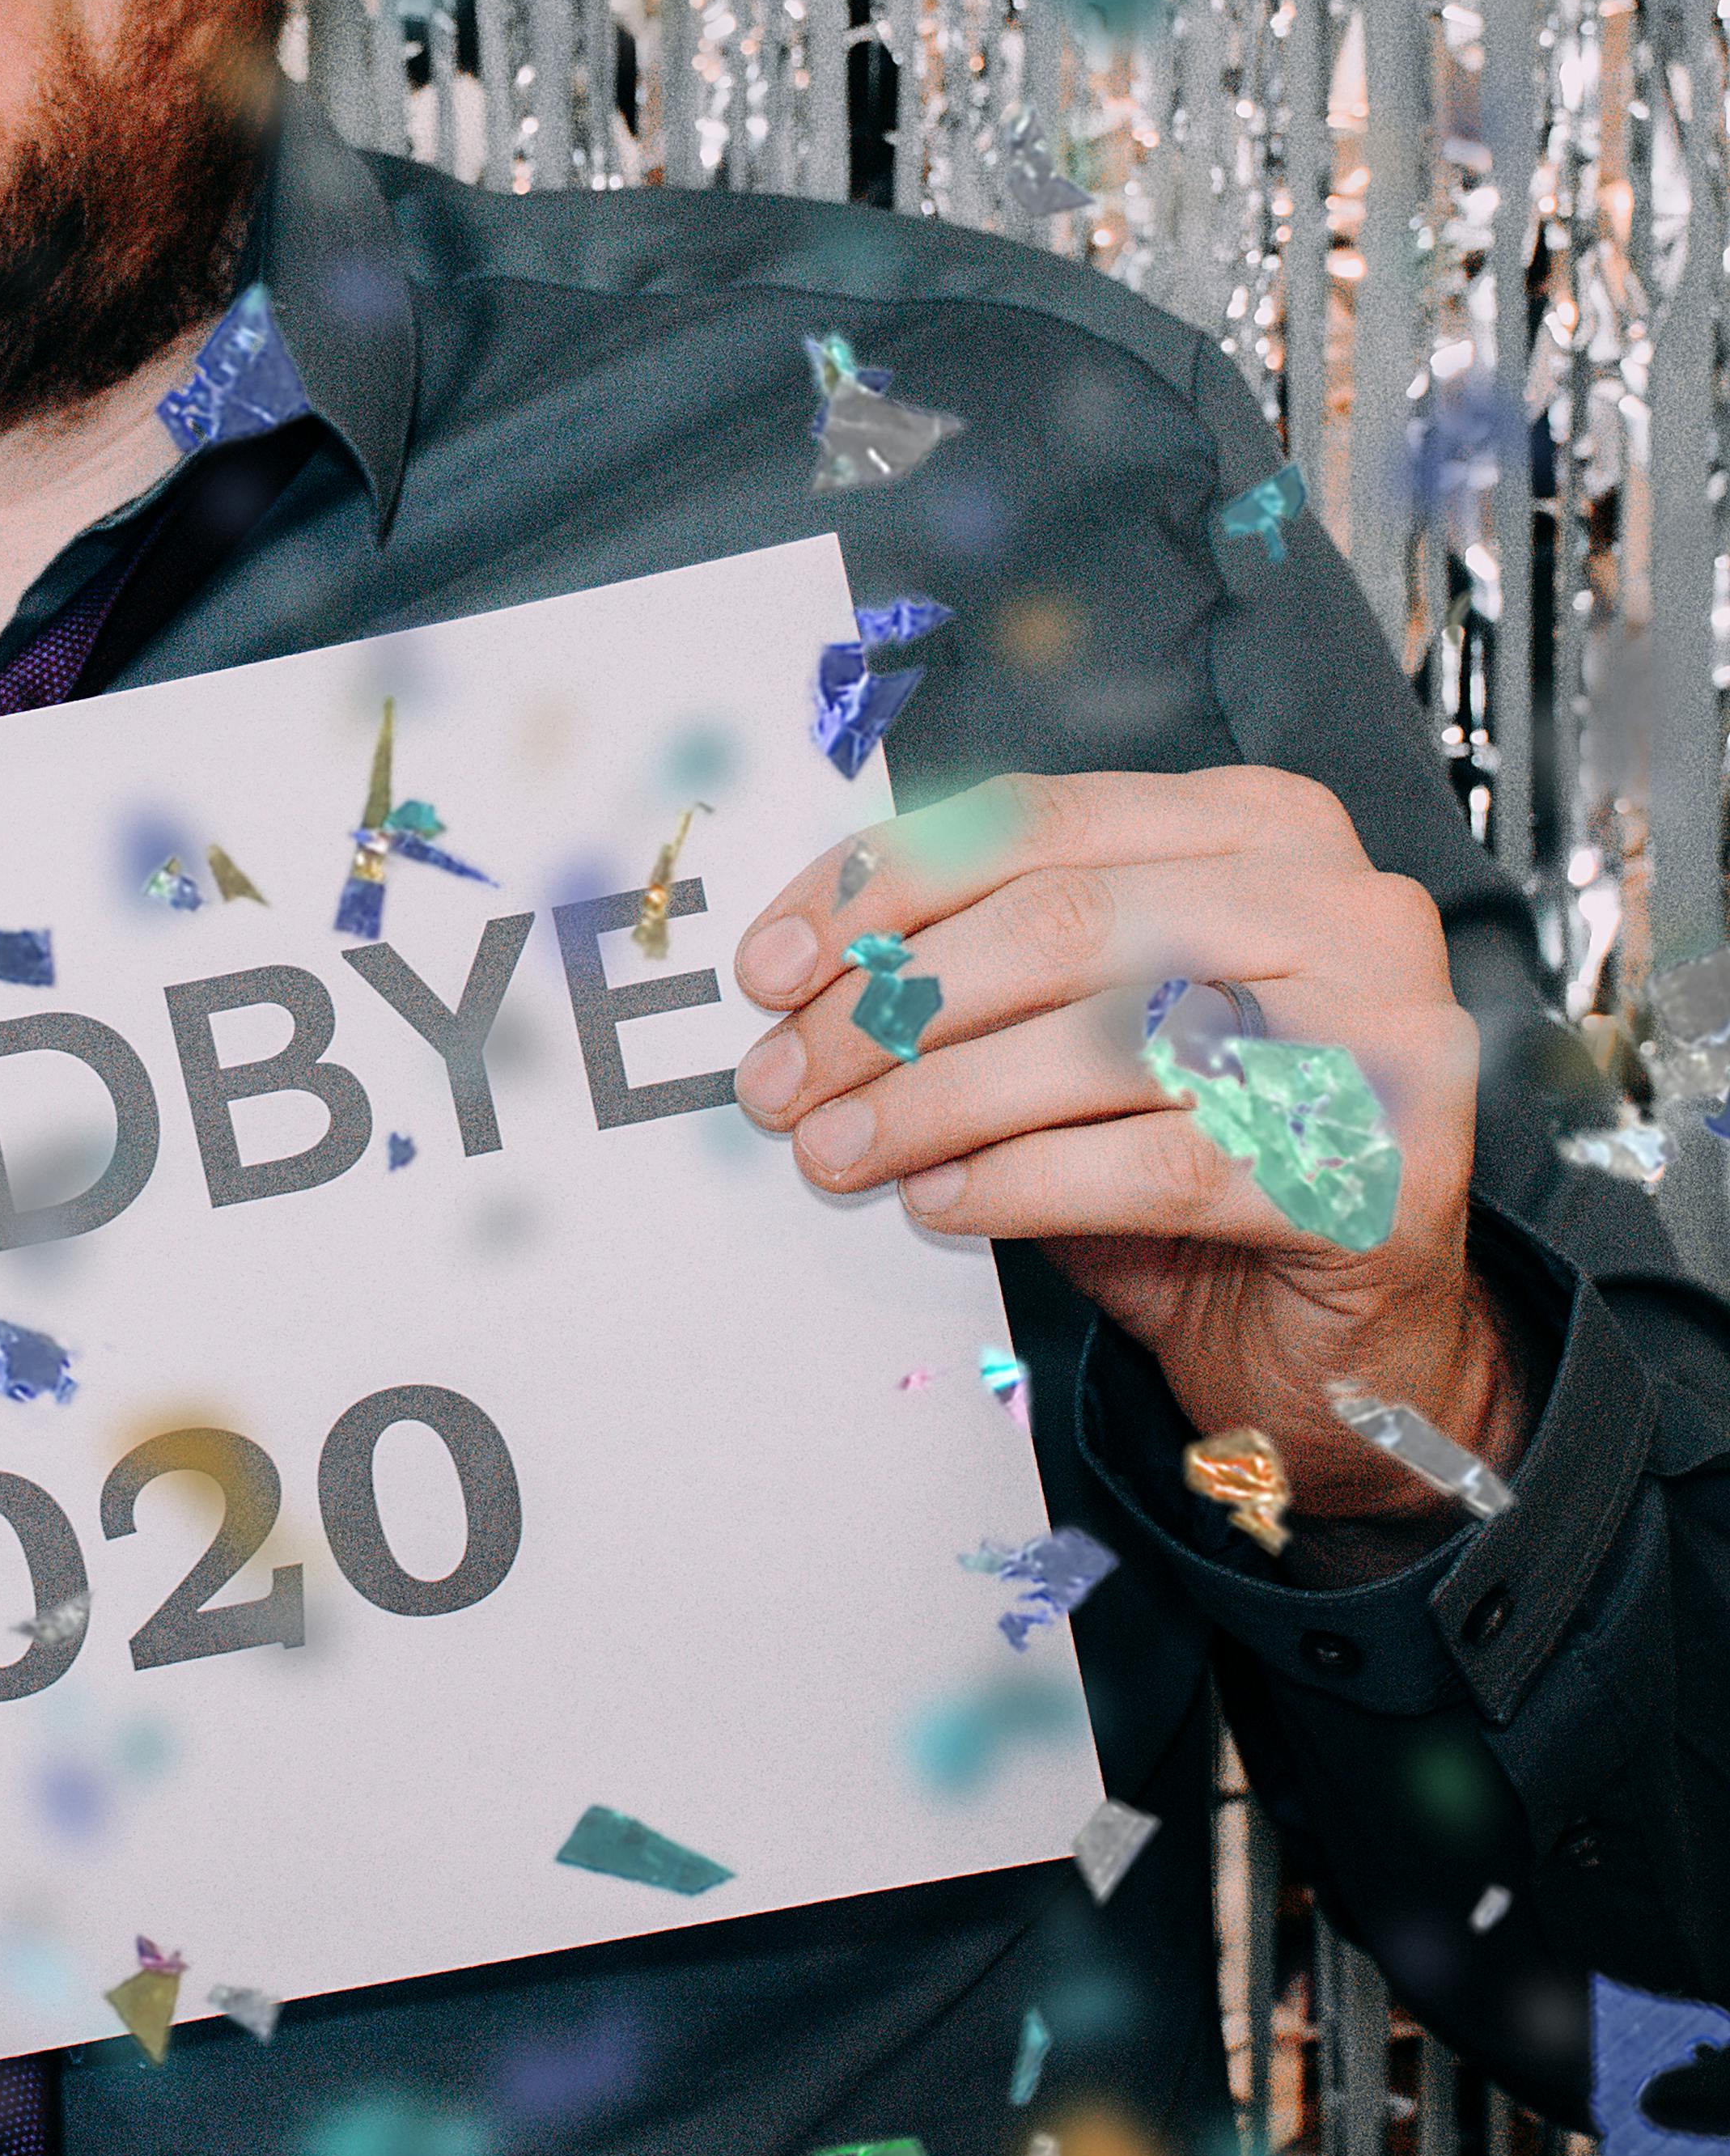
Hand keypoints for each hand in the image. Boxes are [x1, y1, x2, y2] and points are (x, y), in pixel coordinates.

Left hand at [729, 768, 1525, 1512]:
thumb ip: (988, 975)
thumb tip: (803, 979)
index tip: (774, 963)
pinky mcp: (1379, 1170)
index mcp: (1265, 828)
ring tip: (834, 1149)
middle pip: (1057, 922)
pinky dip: (1017, 1181)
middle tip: (781, 1080)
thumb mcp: (1091, 1031)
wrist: (1352, 1336)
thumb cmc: (1208, 1159)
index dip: (883, 889)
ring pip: (1096, 1039)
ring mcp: (1381, 1035)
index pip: (1035, 819)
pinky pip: (1150, 1163)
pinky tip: (938, 1199)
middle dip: (889, 1006)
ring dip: (928, 1100)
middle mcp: (1342, 906)